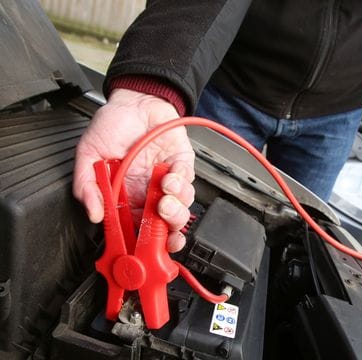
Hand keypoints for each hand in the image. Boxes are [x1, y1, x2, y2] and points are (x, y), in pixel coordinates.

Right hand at [73, 89, 194, 251]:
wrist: (134, 100)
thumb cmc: (112, 127)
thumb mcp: (89, 156)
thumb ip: (87, 186)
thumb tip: (93, 214)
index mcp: (127, 198)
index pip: (140, 229)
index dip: (148, 244)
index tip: (149, 249)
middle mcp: (149, 193)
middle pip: (166, 225)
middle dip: (169, 231)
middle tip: (160, 221)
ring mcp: (167, 180)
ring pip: (181, 207)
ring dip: (175, 208)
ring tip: (164, 197)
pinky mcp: (182, 164)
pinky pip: (188, 182)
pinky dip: (180, 183)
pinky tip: (168, 177)